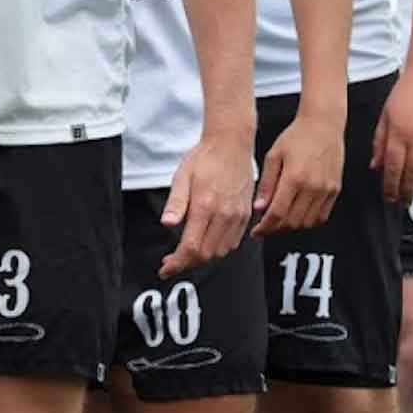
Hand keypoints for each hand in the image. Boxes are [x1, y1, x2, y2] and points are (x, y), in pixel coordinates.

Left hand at [161, 130, 253, 277]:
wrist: (232, 144)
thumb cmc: (205, 158)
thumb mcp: (182, 176)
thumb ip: (176, 203)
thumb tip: (167, 224)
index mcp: (205, 205)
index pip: (191, 248)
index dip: (177, 264)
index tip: (165, 269)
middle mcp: (225, 214)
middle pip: (206, 255)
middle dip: (187, 264)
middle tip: (171, 262)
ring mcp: (238, 216)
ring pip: (221, 252)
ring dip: (203, 260)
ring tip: (187, 255)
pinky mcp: (246, 215)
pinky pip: (233, 243)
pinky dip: (219, 251)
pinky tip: (206, 244)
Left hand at [253, 103, 343, 234]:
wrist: (323, 125)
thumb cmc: (297, 136)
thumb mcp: (273, 156)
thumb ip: (266, 184)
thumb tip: (259, 208)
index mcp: (294, 177)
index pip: (277, 213)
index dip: (265, 227)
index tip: (257, 231)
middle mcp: (312, 186)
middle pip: (292, 222)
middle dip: (276, 228)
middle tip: (266, 225)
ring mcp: (326, 190)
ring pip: (307, 223)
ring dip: (292, 226)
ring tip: (281, 219)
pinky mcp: (335, 190)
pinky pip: (321, 216)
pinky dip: (308, 221)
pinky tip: (298, 214)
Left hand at [373, 65, 412, 206]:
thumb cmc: (406, 90)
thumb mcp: (386, 114)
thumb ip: (380, 141)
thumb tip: (376, 166)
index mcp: (398, 133)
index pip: (393, 170)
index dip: (390, 188)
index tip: (389, 197)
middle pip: (412, 175)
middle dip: (406, 193)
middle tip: (402, 202)